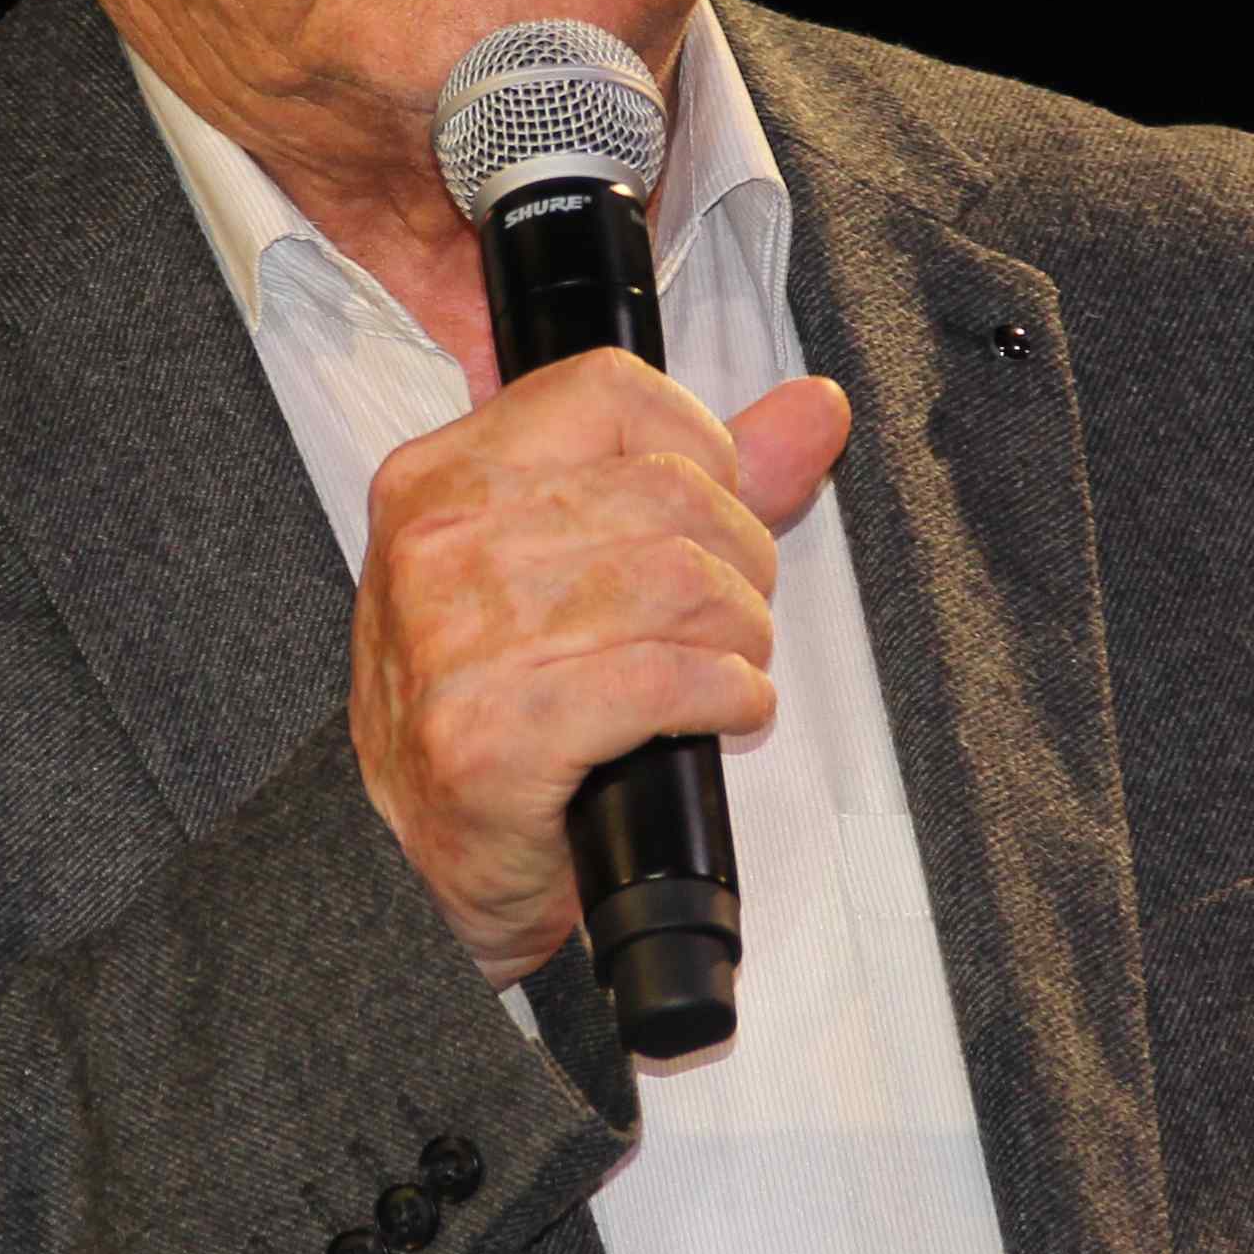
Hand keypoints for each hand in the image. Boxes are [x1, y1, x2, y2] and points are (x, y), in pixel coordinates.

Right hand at [351, 355, 849, 984]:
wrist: (444, 862)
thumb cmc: (502, 704)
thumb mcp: (570, 563)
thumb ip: (696, 476)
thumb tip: (817, 409)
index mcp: (439, 479)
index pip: (607, 392)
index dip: (701, 446)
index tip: (718, 509)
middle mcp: (435, 547)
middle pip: (666, 492)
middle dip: (741, 557)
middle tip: (739, 611)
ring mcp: (454, 644)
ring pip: (678, 582)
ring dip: (741, 633)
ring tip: (733, 664)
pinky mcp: (490, 739)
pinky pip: (665, 682)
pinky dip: (728, 695)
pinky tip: (728, 712)